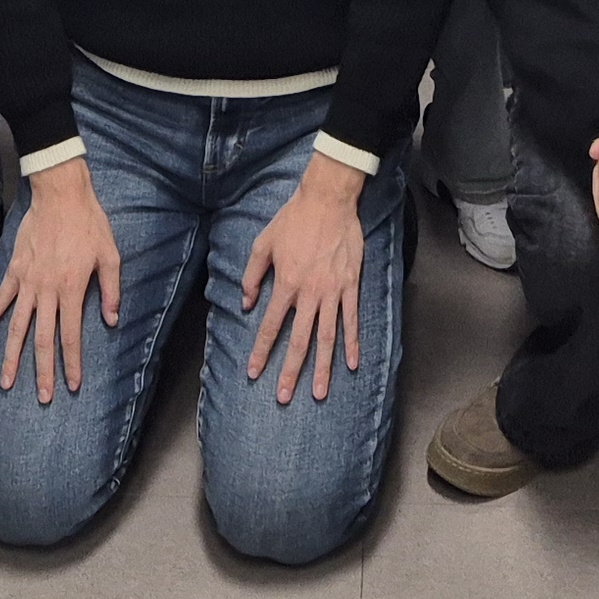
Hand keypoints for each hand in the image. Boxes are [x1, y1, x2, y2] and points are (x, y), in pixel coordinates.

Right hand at [0, 158, 121, 401]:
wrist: (61, 194)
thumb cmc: (89, 223)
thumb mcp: (110, 254)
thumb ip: (111, 290)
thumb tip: (111, 320)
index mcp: (72, 288)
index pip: (71, 335)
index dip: (72, 363)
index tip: (71, 385)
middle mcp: (47, 290)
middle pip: (42, 339)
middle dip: (42, 371)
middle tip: (43, 397)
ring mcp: (27, 282)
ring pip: (17, 326)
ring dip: (12, 356)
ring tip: (7, 381)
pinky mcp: (15, 271)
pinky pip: (0, 300)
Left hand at [238, 153, 367, 404]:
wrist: (328, 200)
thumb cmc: (293, 219)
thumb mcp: (263, 243)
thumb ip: (252, 275)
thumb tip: (246, 303)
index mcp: (285, 283)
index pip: (271, 326)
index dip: (261, 351)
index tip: (253, 373)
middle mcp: (308, 293)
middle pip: (299, 340)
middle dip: (290, 371)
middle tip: (284, 397)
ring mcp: (332, 292)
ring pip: (327, 337)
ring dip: (323, 367)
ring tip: (320, 393)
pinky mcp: (350, 285)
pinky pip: (351, 319)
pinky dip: (352, 343)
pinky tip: (352, 364)